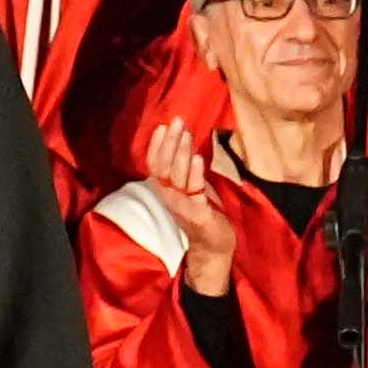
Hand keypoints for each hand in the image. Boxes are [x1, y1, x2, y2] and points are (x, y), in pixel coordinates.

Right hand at [136, 119, 240, 299]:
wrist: (213, 246)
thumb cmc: (203, 212)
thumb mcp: (190, 186)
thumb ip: (185, 166)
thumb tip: (184, 138)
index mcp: (165, 190)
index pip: (154, 164)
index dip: (156, 145)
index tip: (162, 126)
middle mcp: (169, 197)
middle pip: (163, 167)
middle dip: (169, 142)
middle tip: (177, 122)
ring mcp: (183, 206)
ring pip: (176, 176)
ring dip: (181, 153)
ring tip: (186, 134)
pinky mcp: (198, 214)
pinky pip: (194, 192)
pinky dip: (195, 174)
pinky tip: (198, 158)